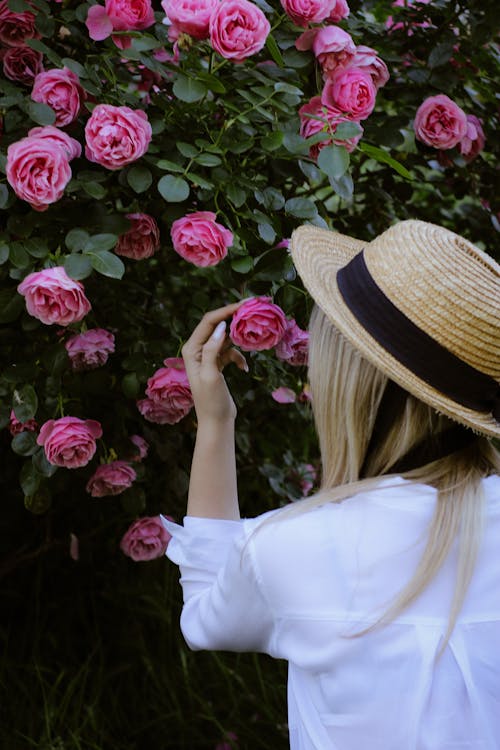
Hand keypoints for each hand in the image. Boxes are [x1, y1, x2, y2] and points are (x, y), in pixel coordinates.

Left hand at [182, 302, 248, 423]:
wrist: (216, 421)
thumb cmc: (211, 400)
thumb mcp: (211, 374)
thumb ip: (213, 349)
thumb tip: (222, 326)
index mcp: (192, 349)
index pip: (209, 321)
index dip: (227, 309)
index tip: (246, 303)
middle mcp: (197, 349)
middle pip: (218, 325)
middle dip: (235, 317)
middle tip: (256, 308)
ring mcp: (208, 356)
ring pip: (226, 337)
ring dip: (240, 337)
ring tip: (254, 336)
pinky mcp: (218, 364)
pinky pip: (231, 352)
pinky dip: (239, 357)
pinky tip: (245, 368)